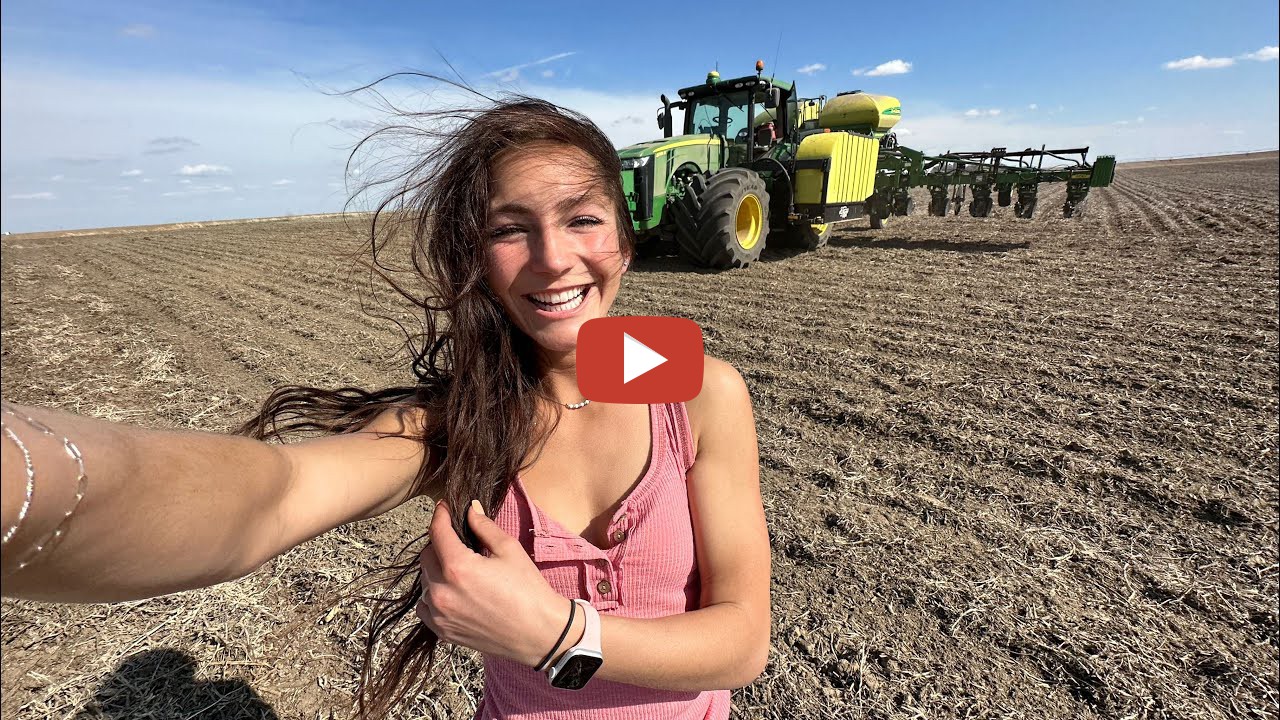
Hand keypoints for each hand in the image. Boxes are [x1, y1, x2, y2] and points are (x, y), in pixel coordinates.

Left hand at [416, 500, 569, 666]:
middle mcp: (442, 591)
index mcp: (458, 567)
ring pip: (425, 580)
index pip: (437, 532)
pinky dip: (434, 594)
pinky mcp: (442, 631)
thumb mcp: (509, 549)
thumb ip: (484, 526)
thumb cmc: (528, 589)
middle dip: (440, 543)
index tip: (444, 508)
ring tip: (460, 569)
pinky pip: (425, 606)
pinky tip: (453, 591)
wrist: (539, 632)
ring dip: (437, 570)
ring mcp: (439, 614)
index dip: (440, 516)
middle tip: (459, 542)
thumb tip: (469, 509)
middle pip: (427, 555)